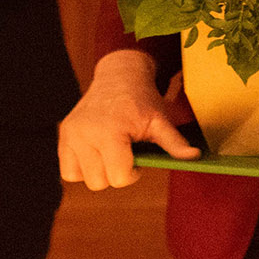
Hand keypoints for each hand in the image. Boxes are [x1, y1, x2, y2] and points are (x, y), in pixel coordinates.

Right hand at [58, 49, 194, 189]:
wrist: (118, 76)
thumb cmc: (142, 101)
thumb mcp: (160, 120)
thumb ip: (174, 142)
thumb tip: (195, 157)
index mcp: (110, 130)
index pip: (118, 177)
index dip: (132, 173)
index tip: (137, 156)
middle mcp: (85, 132)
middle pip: (100, 182)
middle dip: (116, 172)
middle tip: (125, 151)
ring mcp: (71, 133)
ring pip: (83, 179)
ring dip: (99, 170)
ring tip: (110, 150)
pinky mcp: (63, 134)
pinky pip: (68, 171)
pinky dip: (82, 167)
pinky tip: (96, 151)